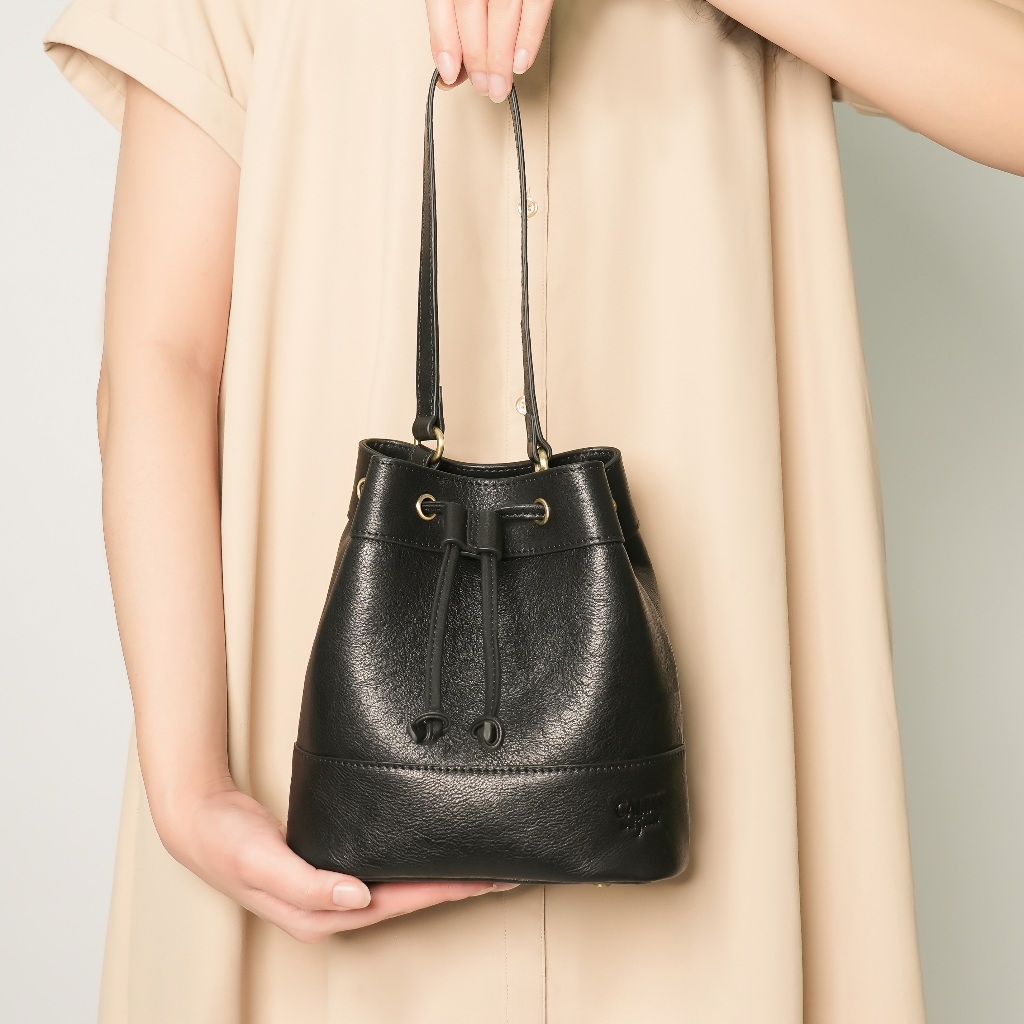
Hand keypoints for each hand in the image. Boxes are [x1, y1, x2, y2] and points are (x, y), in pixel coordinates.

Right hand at [155, 779, 519, 941]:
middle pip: (411, 898)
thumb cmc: (227, 843)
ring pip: (402, 886)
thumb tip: (357, 897)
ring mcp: (335, 890)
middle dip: (458, 886)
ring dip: (442, 877)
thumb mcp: (261, 860)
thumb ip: (306, 883)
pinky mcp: (332, 868)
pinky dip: (415, 862)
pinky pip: (385, 869)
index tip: (489, 879)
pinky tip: (431, 852)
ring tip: (482, 864)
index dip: (447, 891)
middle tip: (505, 870)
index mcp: (322, 913)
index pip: (400, 901)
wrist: (201, 822)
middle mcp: (335, 907)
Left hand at [425, 0, 555, 100]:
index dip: (445, 41)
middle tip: (482, 86)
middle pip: (472, 10)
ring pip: (502, 12)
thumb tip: (454, 67)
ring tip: (499, 84)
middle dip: (477, 57)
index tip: (449, 72)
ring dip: (500, 57)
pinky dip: (529, 38)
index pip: (443, 1)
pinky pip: (536, 6)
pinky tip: (521, 62)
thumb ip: (456, 19)